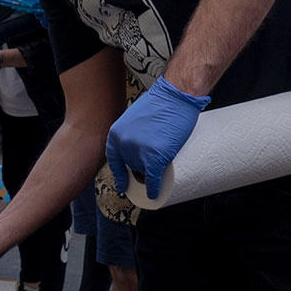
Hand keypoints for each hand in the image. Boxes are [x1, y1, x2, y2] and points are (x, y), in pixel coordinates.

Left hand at [105, 75, 210, 198]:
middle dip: (141, 168)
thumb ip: (131, 134)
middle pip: (132, 165)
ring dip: (151, 174)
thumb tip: (135, 149)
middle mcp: (123, 145)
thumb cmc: (159, 103)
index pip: (114, 160)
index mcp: (116, 134)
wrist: (175, 96)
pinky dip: (153, 189)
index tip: (122, 184)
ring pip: (144, 171)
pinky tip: (154, 194)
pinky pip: (151, 179)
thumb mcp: (135, 118)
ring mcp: (138, 152)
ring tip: (161, 173)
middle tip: (152, 170)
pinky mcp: (155, 157)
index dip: (119, 173)